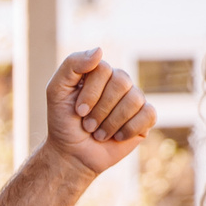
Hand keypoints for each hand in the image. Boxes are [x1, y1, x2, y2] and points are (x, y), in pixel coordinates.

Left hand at [43, 49, 154, 181]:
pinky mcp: (145, 118)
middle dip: (101, 110)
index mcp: (100, 72)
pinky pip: (149, 114)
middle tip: (88, 125)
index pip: (104, 69)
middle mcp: (120, 82)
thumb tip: (100, 50)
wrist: (72, 154)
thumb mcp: (57, 91)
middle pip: (121, 83)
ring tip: (99, 133)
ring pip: (134, 100)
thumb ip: (72, 65)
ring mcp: (134, 99)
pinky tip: (117, 136)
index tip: (78, 111)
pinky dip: (129, 130)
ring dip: (111, 123)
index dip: (91, 93)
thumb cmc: (64, 121)